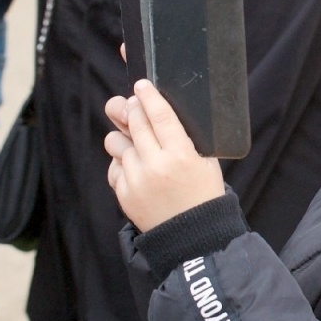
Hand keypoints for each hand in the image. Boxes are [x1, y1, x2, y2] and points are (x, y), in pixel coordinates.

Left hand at [104, 80, 223, 230]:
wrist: (191, 236)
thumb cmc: (202, 193)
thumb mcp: (205, 160)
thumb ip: (183, 136)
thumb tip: (154, 111)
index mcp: (182, 155)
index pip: (160, 115)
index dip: (149, 95)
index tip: (142, 85)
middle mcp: (156, 166)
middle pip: (135, 122)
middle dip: (133, 107)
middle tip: (135, 103)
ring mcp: (136, 180)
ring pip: (116, 141)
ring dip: (125, 136)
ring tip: (137, 142)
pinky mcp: (123, 192)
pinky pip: (114, 165)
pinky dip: (123, 162)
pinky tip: (138, 168)